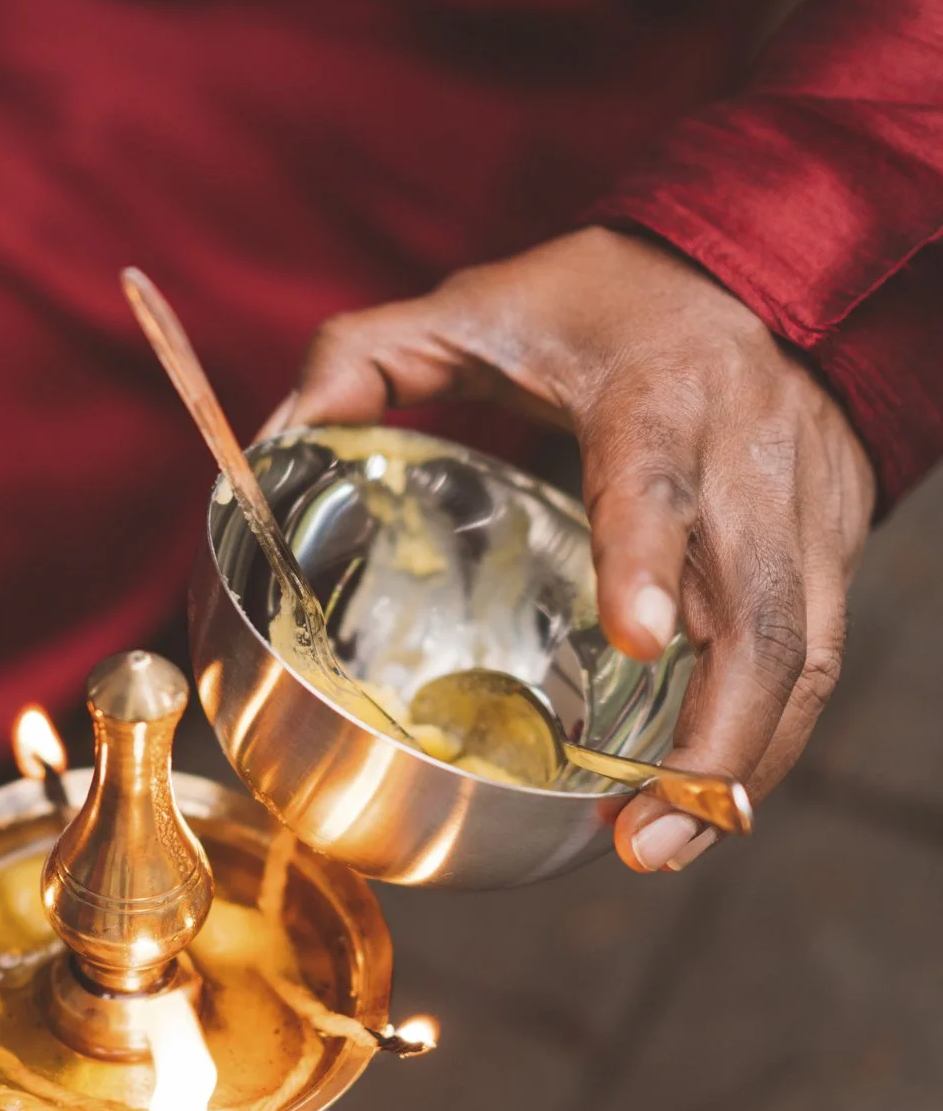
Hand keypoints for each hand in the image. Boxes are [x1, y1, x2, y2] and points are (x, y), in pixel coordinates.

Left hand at [266, 227, 875, 871]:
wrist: (764, 264)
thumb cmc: (607, 296)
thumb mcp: (479, 302)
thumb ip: (370, 356)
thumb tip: (277, 437)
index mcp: (658, 395)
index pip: (658, 482)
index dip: (650, 561)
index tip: (638, 642)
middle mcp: (749, 458)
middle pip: (763, 613)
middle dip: (715, 740)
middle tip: (642, 835)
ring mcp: (805, 508)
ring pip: (805, 656)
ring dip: (743, 766)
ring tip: (665, 846)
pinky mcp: (833, 544)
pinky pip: (816, 660)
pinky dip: (767, 742)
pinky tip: (704, 805)